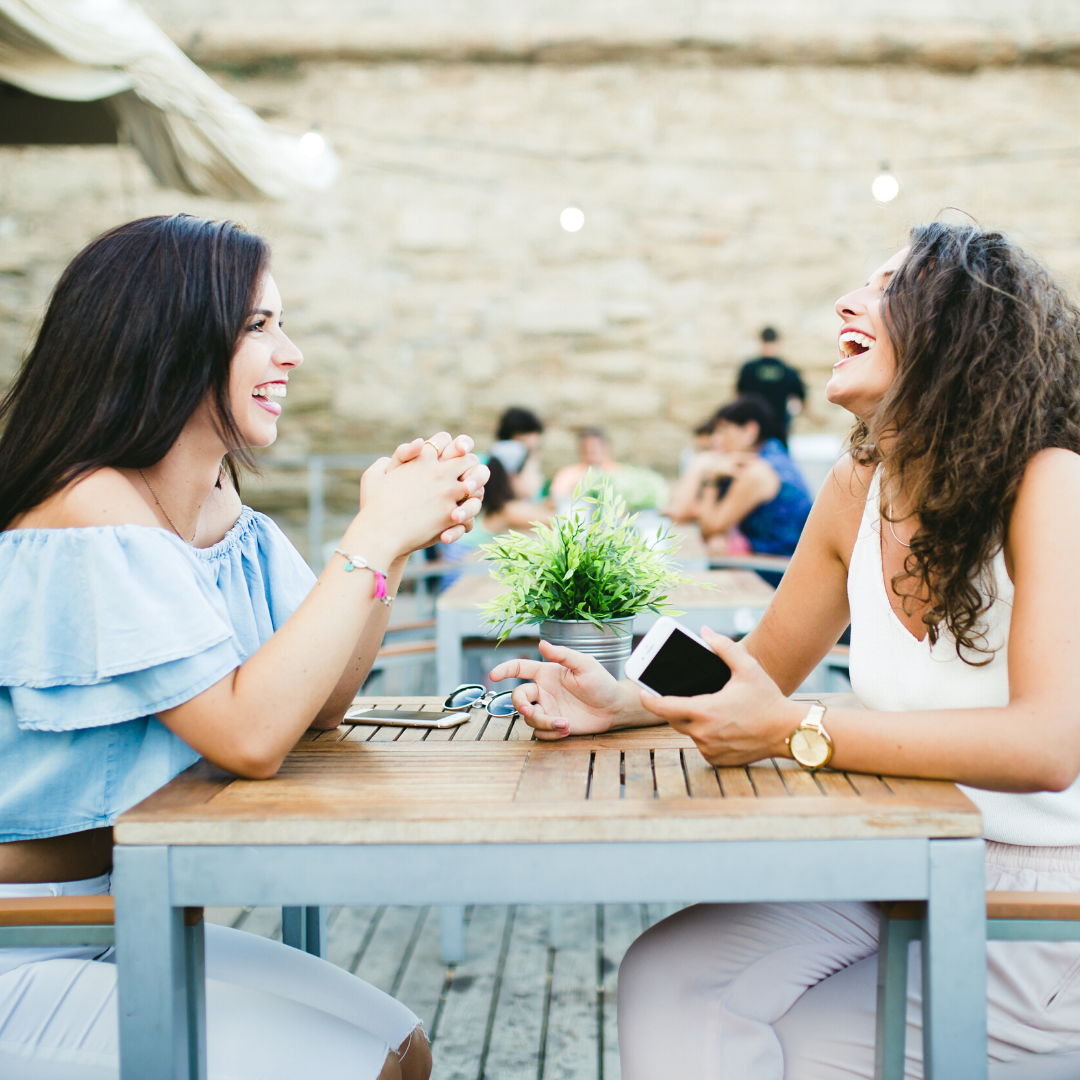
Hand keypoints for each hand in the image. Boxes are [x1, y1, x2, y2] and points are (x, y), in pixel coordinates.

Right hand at [351, 442, 480, 559]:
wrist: (380, 533)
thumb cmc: (373, 505)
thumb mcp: (373, 476)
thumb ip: (387, 461)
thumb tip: (404, 453)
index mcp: (422, 459)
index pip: (444, 439)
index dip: (450, 444)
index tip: (451, 452)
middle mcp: (439, 472)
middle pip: (468, 459)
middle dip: (470, 465)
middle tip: (468, 473)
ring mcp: (448, 493)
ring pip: (476, 482)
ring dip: (475, 487)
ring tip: (469, 494)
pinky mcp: (451, 514)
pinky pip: (471, 508)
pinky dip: (469, 511)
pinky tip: (461, 514)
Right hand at [489, 640, 623, 738]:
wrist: (614, 707)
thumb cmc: (601, 682)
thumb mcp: (584, 664)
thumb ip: (562, 654)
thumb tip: (542, 643)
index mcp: (546, 673)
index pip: (519, 668)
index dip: (504, 670)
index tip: (493, 675)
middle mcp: (543, 691)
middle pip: (518, 697)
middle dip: (520, 705)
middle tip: (530, 711)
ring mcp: (548, 709)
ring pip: (529, 718)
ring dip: (544, 722)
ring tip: (565, 723)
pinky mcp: (554, 726)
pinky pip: (541, 733)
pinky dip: (551, 733)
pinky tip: (567, 729)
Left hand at [639, 628, 802, 764]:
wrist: (789, 732)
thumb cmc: (768, 699)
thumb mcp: (747, 668)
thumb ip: (724, 648)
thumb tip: (704, 632)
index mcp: (705, 711)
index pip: (664, 708)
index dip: (649, 700)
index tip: (642, 692)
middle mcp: (703, 734)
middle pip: (674, 719)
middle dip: (674, 707)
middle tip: (682, 695)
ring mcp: (709, 749)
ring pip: (689, 732)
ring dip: (692, 721)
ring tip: (707, 708)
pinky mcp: (716, 760)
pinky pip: (701, 745)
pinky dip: (705, 735)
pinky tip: (719, 725)